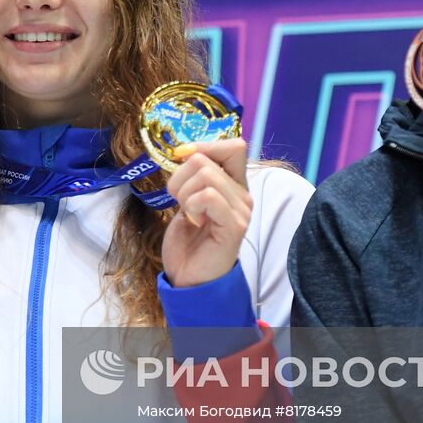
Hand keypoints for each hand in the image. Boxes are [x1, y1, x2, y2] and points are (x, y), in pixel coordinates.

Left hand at [161, 138, 251, 287]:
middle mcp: (243, 194)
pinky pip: (209, 196)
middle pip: (206, 159)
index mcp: (234, 184)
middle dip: (180, 178)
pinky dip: (192, 206)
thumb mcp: (187, 199)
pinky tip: (194, 221)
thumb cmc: (187, 240)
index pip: (234, 145)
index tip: (181, 161)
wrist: (188, 276)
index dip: (204, 146)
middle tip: (181, 203)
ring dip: (184, 194)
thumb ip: (193, 176)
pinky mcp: (235, 226)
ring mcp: (242, 209)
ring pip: (205, 175)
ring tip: (189, 215)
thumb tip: (185, 151)